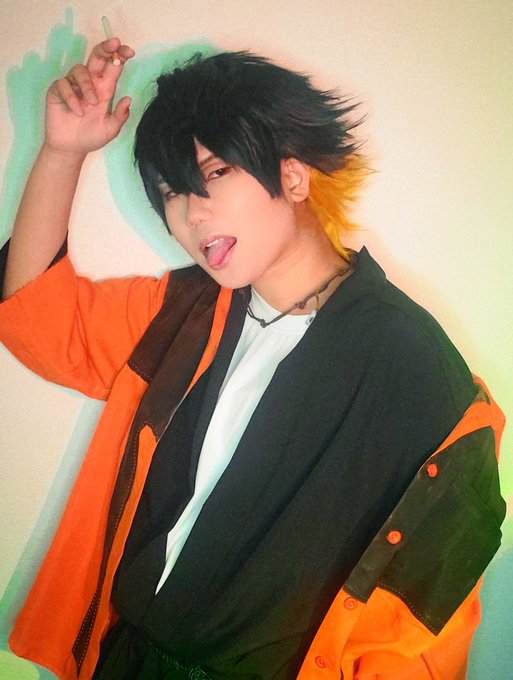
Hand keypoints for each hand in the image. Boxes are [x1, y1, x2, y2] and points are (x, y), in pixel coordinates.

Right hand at [44, 38, 134, 156]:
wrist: (71, 148)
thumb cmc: (91, 136)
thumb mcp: (110, 129)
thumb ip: (120, 116)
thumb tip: (128, 100)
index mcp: (105, 89)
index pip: (113, 67)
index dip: (121, 56)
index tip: (129, 52)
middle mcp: (90, 83)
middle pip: (97, 57)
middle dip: (106, 48)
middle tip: (114, 44)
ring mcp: (73, 84)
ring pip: (80, 70)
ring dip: (87, 86)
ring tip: (92, 104)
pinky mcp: (58, 90)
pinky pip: (64, 85)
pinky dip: (72, 98)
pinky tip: (77, 111)